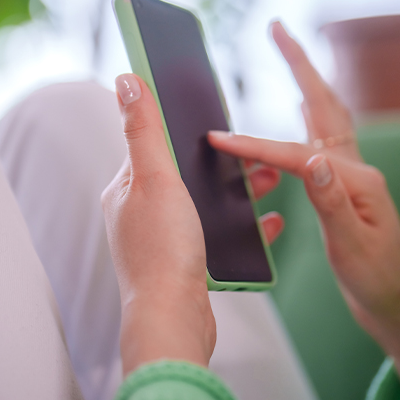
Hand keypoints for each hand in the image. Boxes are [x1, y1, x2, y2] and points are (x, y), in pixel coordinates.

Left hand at [102, 74, 282, 375]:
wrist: (175, 320)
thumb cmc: (163, 250)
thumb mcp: (156, 179)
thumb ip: (144, 129)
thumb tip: (127, 79)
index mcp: (127, 189)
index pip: (152, 143)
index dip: (182, 127)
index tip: (213, 116)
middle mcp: (141, 212)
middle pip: (185, 173)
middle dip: (223, 162)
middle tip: (258, 152)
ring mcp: (163, 238)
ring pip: (206, 202)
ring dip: (238, 190)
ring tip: (272, 179)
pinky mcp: (185, 261)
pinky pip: (217, 232)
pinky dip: (242, 224)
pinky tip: (269, 221)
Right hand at [208, 23, 399, 385]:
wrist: (398, 304)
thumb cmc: (376, 281)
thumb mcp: (352, 246)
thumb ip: (332, 201)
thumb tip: (312, 159)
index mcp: (356, 182)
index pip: (297, 155)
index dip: (256, 147)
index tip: (219, 139)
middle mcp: (356, 170)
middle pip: (324, 106)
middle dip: (300, 65)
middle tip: (278, 29)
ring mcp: (352, 176)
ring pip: (325, 117)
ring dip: (306, 82)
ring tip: (289, 54)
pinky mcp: (345, 186)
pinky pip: (324, 139)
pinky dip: (310, 115)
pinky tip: (301, 108)